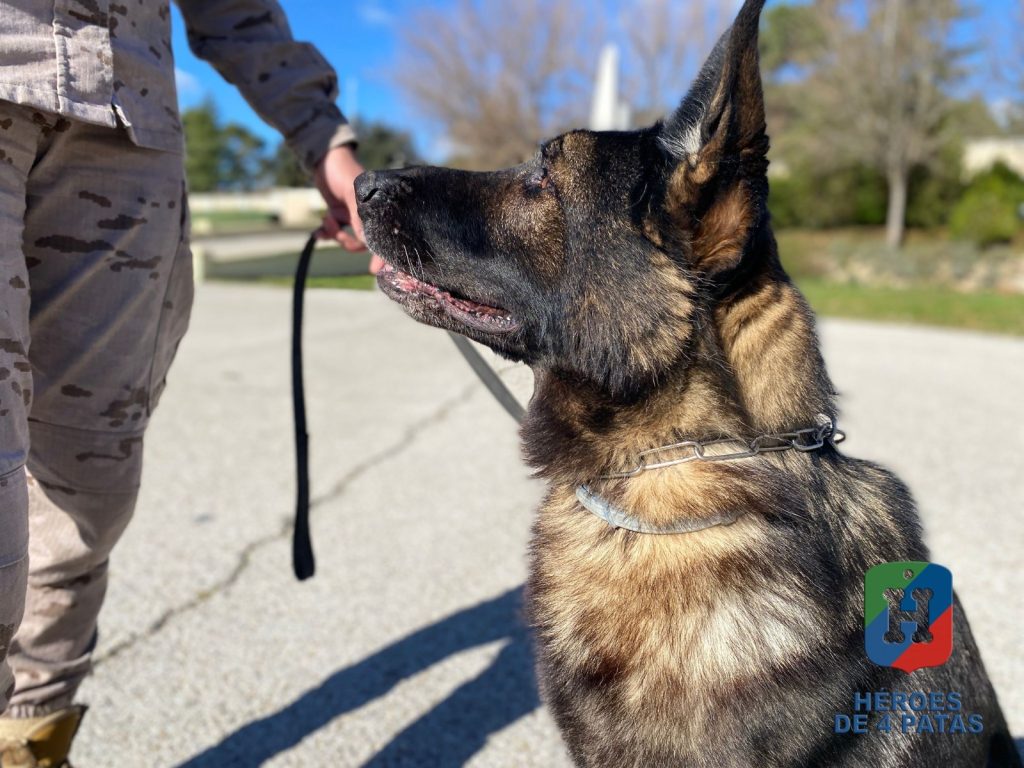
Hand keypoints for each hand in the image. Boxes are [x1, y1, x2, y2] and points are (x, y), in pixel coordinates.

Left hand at [314, 145, 385, 272]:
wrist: (324, 158)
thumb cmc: (342, 170)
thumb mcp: (351, 193)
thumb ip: (359, 218)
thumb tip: (366, 242)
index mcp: (378, 209)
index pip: (384, 235)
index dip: (381, 255)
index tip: (374, 270)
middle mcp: (368, 215)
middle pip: (363, 243)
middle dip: (346, 240)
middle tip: (335, 229)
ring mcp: (353, 216)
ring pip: (348, 239)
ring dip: (334, 233)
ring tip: (326, 218)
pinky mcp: (339, 214)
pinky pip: (334, 232)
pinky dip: (325, 233)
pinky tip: (317, 232)